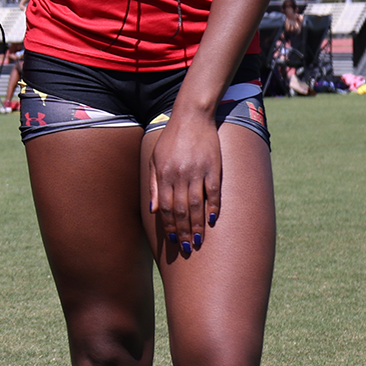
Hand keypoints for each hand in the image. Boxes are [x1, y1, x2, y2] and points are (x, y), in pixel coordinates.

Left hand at [148, 109, 222, 258]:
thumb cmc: (171, 139)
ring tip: (199, 241)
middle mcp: (179, 175)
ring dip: (197, 225)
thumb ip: (153, 184)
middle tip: (188, 248)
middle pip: (180, 210)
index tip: (174, 240)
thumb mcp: (155, 159)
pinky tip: (212, 220)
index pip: (165, 207)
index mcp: (164, 174)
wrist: (192, 117)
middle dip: (183, 231)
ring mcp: (197, 172)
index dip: (169, 225)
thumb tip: (153, 210)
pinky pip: (213, 192)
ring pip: (196, 205)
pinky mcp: (213, 167)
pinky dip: (213, 207)